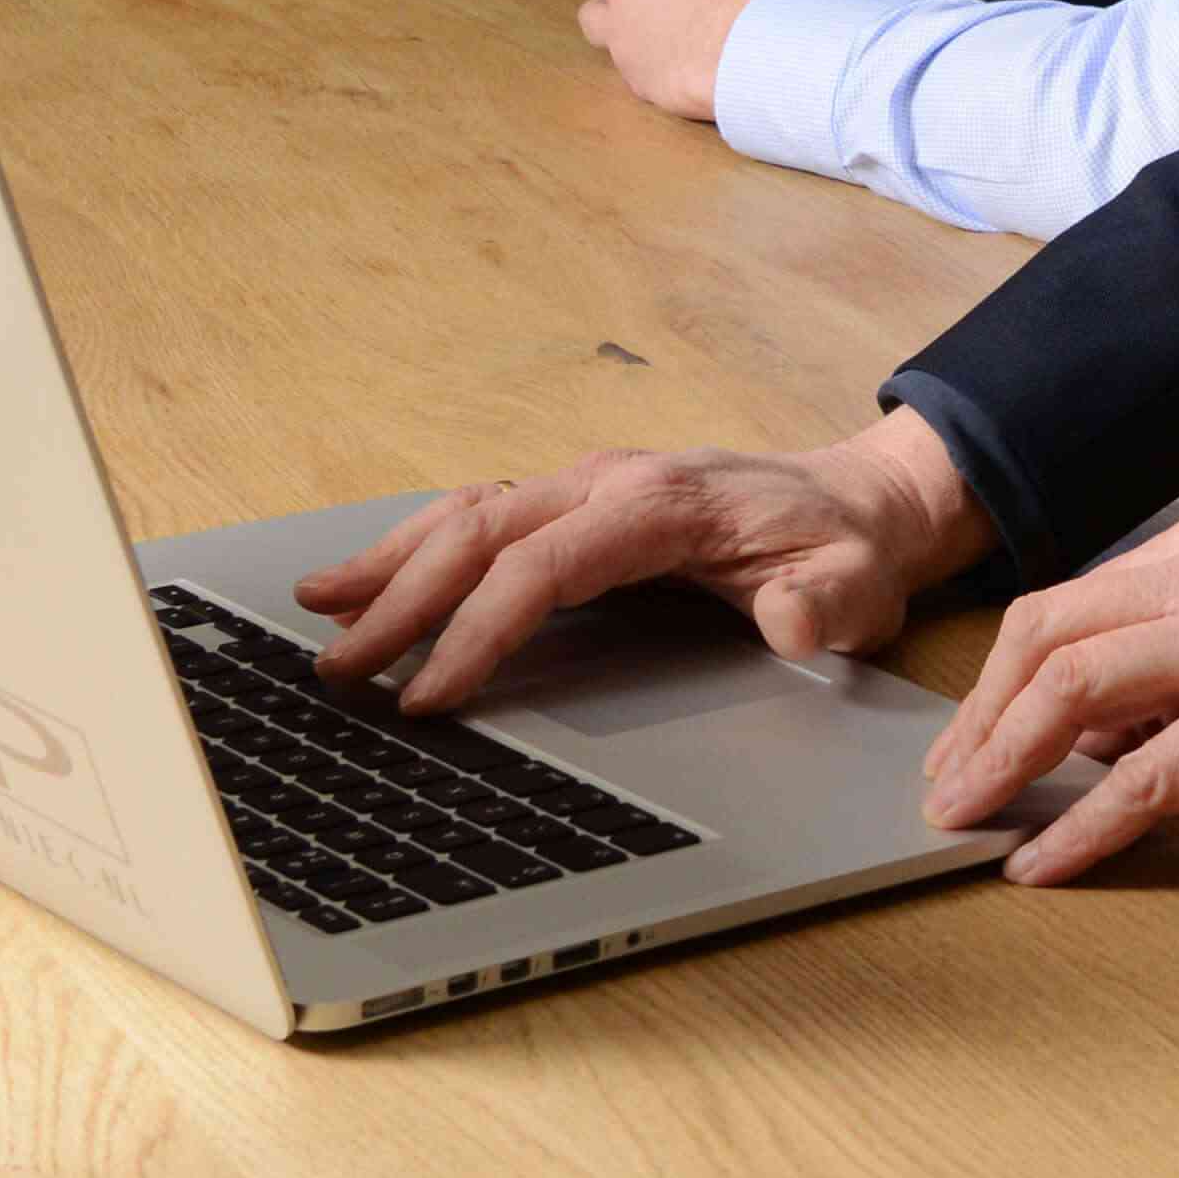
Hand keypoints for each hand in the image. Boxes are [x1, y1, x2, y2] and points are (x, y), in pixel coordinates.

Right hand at [292, 405, 993, 709]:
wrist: (860, 502)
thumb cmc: (848, 550)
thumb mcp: (857, 585)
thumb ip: (823, 606)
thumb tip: (790, 621)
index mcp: (663, 502)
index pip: (545, 564)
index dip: (481, 628)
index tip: (431, 695)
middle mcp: (610, 482)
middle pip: (483, 530)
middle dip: (403, 598)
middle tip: (340, 670)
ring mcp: (588, 486)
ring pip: (468, 512)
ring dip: (392, 562)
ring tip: (318, 610)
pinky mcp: (578, 503)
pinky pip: (483, 515)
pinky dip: (417, 544)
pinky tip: (366, 580)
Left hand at [919, 509, 1178, 885]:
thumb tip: (1090, 732)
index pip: (1068, 602)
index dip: (998, 678)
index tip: (968, 740)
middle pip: (1047, 635)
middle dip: (977, 718)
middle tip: (945, 787)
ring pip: (1076, 690)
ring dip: (1003, 761)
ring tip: (965, 819)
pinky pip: (1144, 777)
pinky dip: (1080, 825)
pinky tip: (1045, 861)